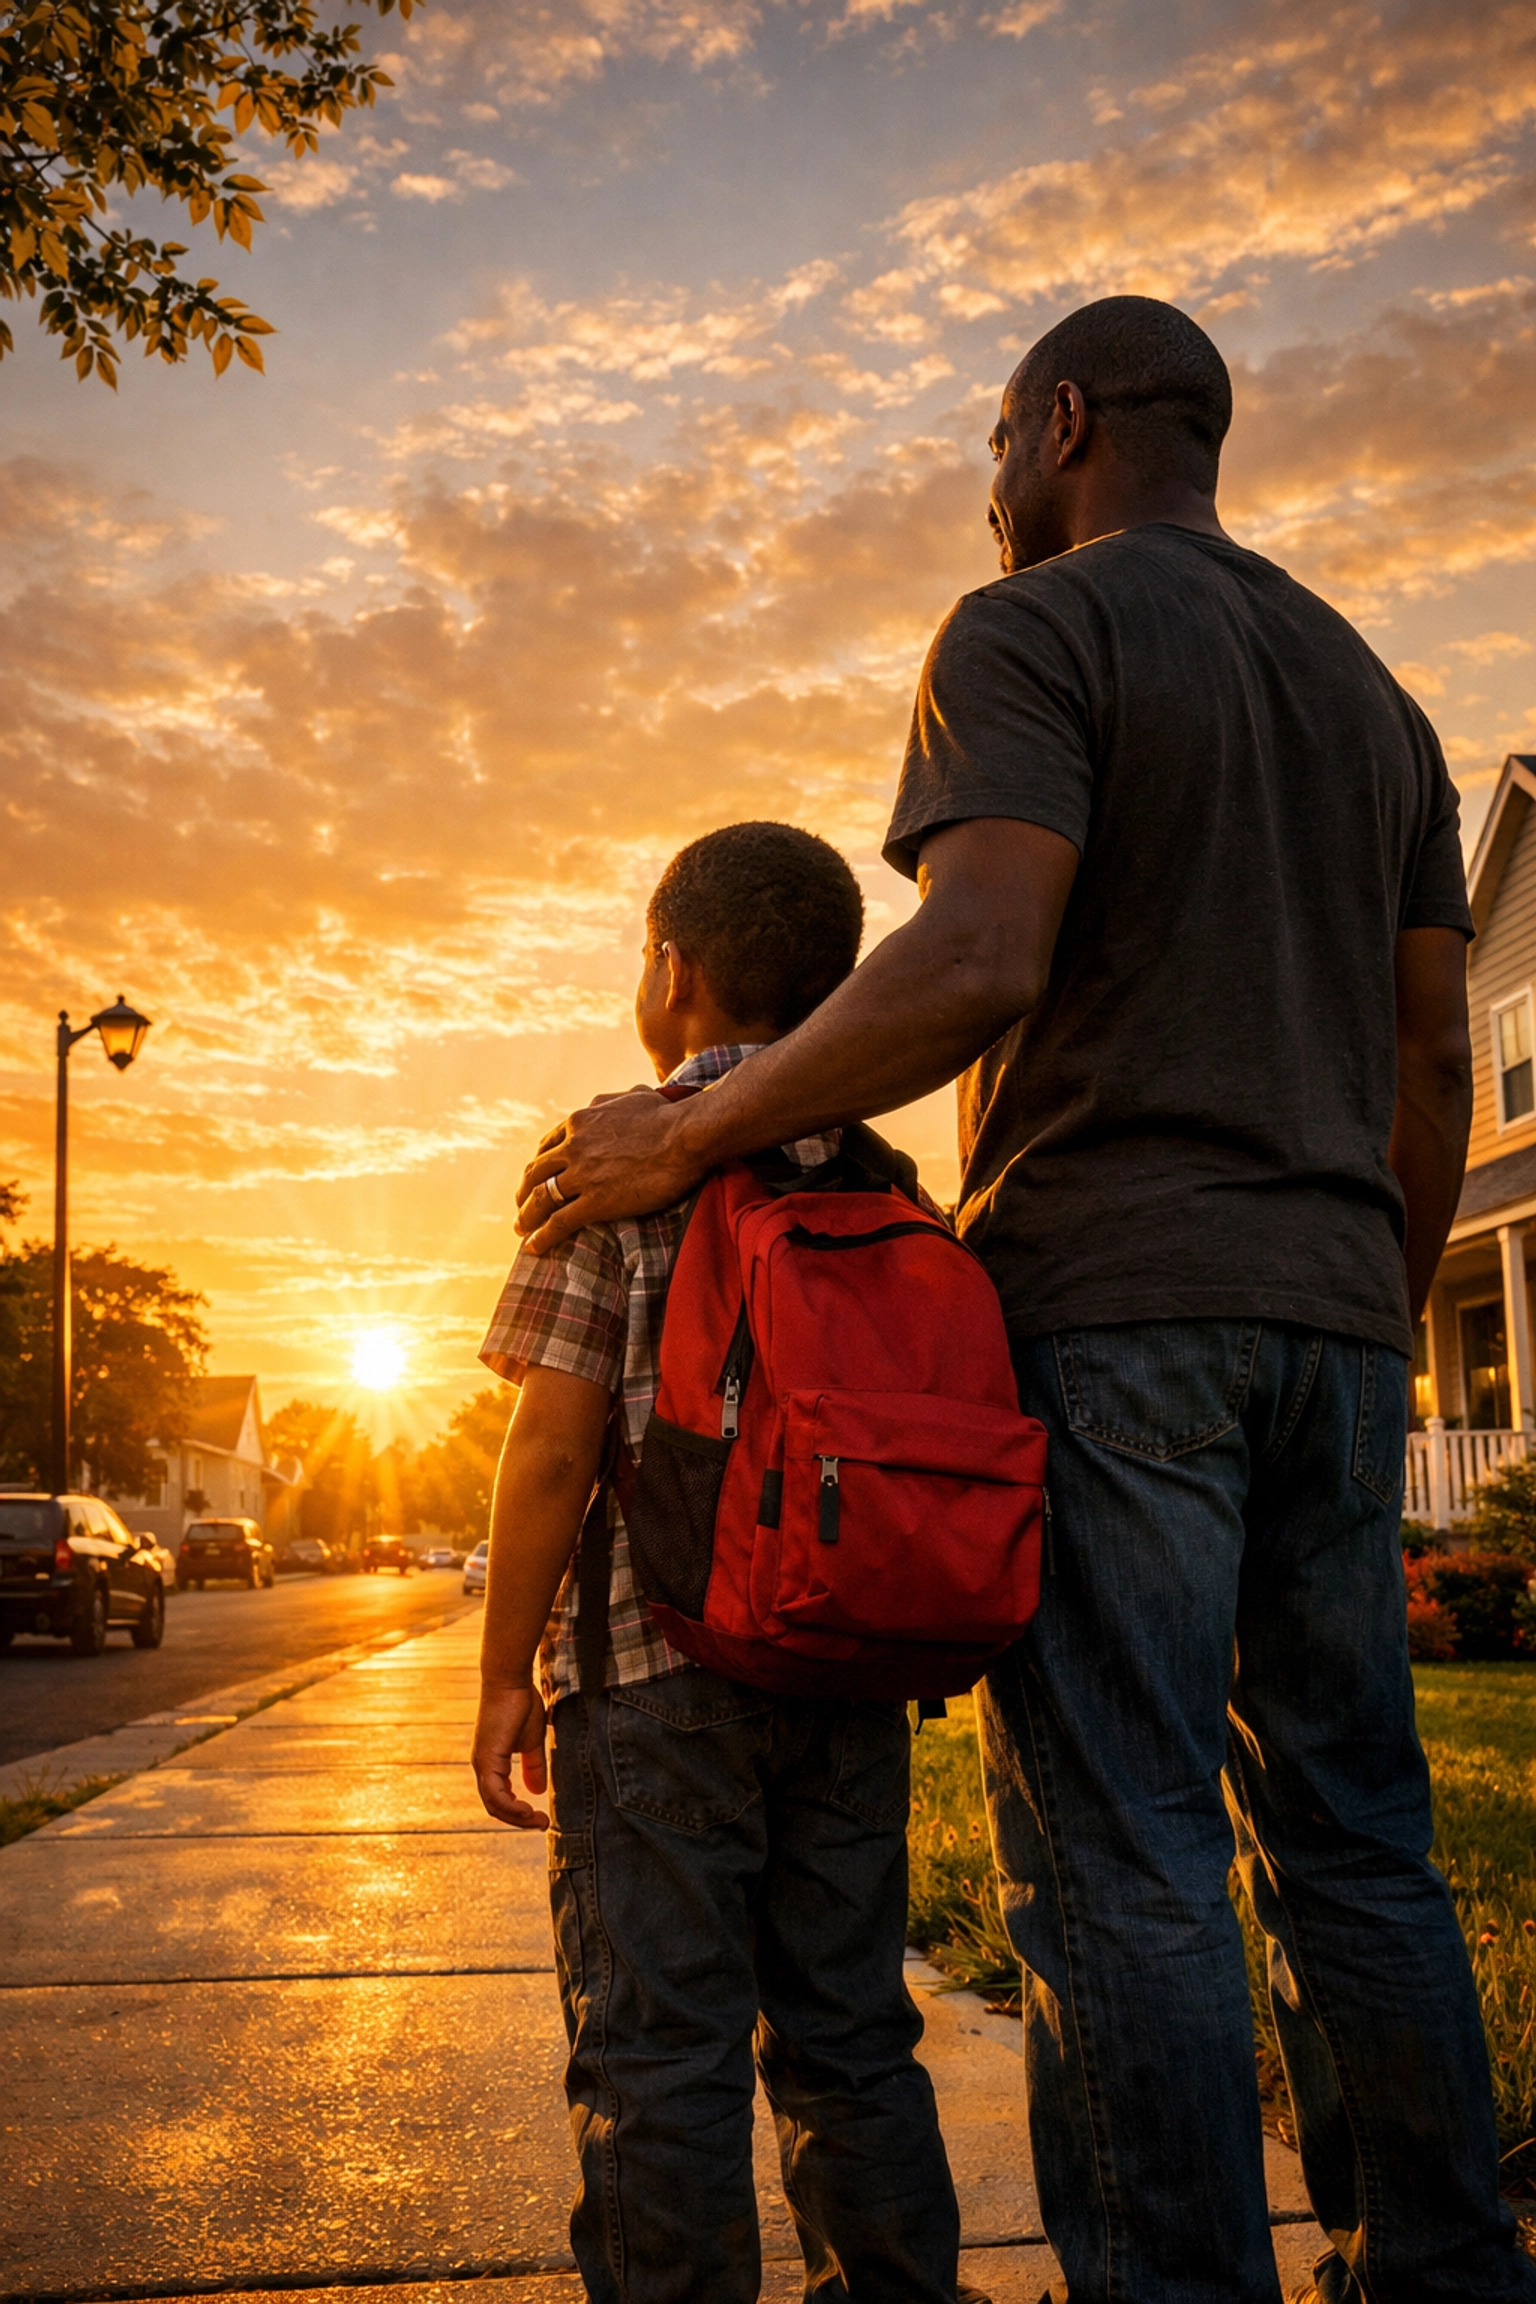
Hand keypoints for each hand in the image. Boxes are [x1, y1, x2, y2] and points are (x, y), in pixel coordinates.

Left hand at [472, 1682, 550, 1829]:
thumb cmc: (520, 1704)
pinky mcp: (487, 1758)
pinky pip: (495, 1794)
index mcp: (491, 1763)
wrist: (510, 1681)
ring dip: (516, 1818)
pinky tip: (527, 1811)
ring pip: (494, 1804)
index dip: (518, 1812)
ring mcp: (482, 1763)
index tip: (540, 1817)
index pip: (500, 1798)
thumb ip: (533, 1766)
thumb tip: (537, 1791)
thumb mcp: (532, 1742)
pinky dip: (510, 1807)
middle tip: (542, 1824)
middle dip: (519, 1820)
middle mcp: (482, 1766)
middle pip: (495, 1806)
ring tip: (538, 1821)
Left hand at [515, 1087, 706, 1253]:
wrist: (687, 1135)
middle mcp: (574, 1147)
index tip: (535, 1177)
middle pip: (536, 1173)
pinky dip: (542, 1236)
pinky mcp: (596, 1201)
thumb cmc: (669, 1115)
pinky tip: (533, 1247)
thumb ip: (610, 1103)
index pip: (547, 1146)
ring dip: (526, 1217)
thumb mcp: (632, 1097)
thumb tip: (604, 1105)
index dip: (538, 1165)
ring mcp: (583, 1175)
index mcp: (580, 1122)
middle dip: (524, 1191)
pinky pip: (559, 1222)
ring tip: (521, 1229)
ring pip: (541, 1198)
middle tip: (520, 1205)